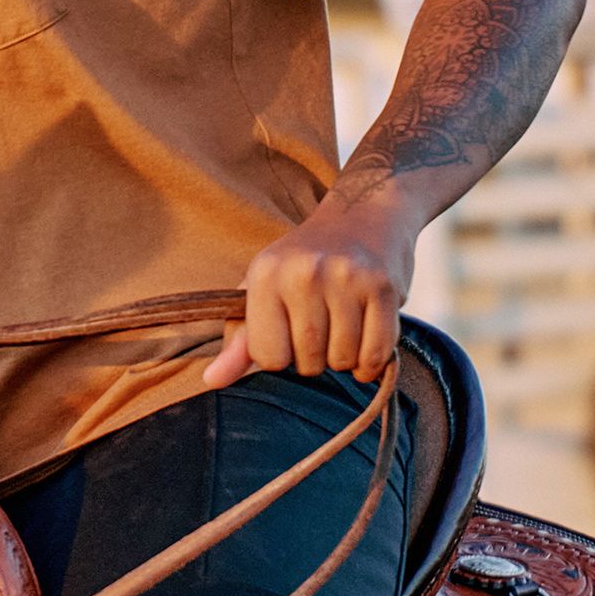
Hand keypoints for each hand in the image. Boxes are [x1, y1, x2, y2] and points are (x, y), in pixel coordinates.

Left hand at [202, 200, 415, 389]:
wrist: (364, 214)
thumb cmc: (305, 261)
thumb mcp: (263, 289)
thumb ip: (239, 339)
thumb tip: (212, 381)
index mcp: (266, 274)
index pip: (268, 357)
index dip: (281, 355)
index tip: (289, 331)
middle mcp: (303, 273)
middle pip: (307, 363)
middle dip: (315, 359)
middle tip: (321, 324)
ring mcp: (346, 278)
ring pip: (343, 361)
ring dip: (345, 358)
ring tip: (343, 323)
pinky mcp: (383, 287)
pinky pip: (377, 355)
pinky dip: (372, 361)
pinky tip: (366, 335)